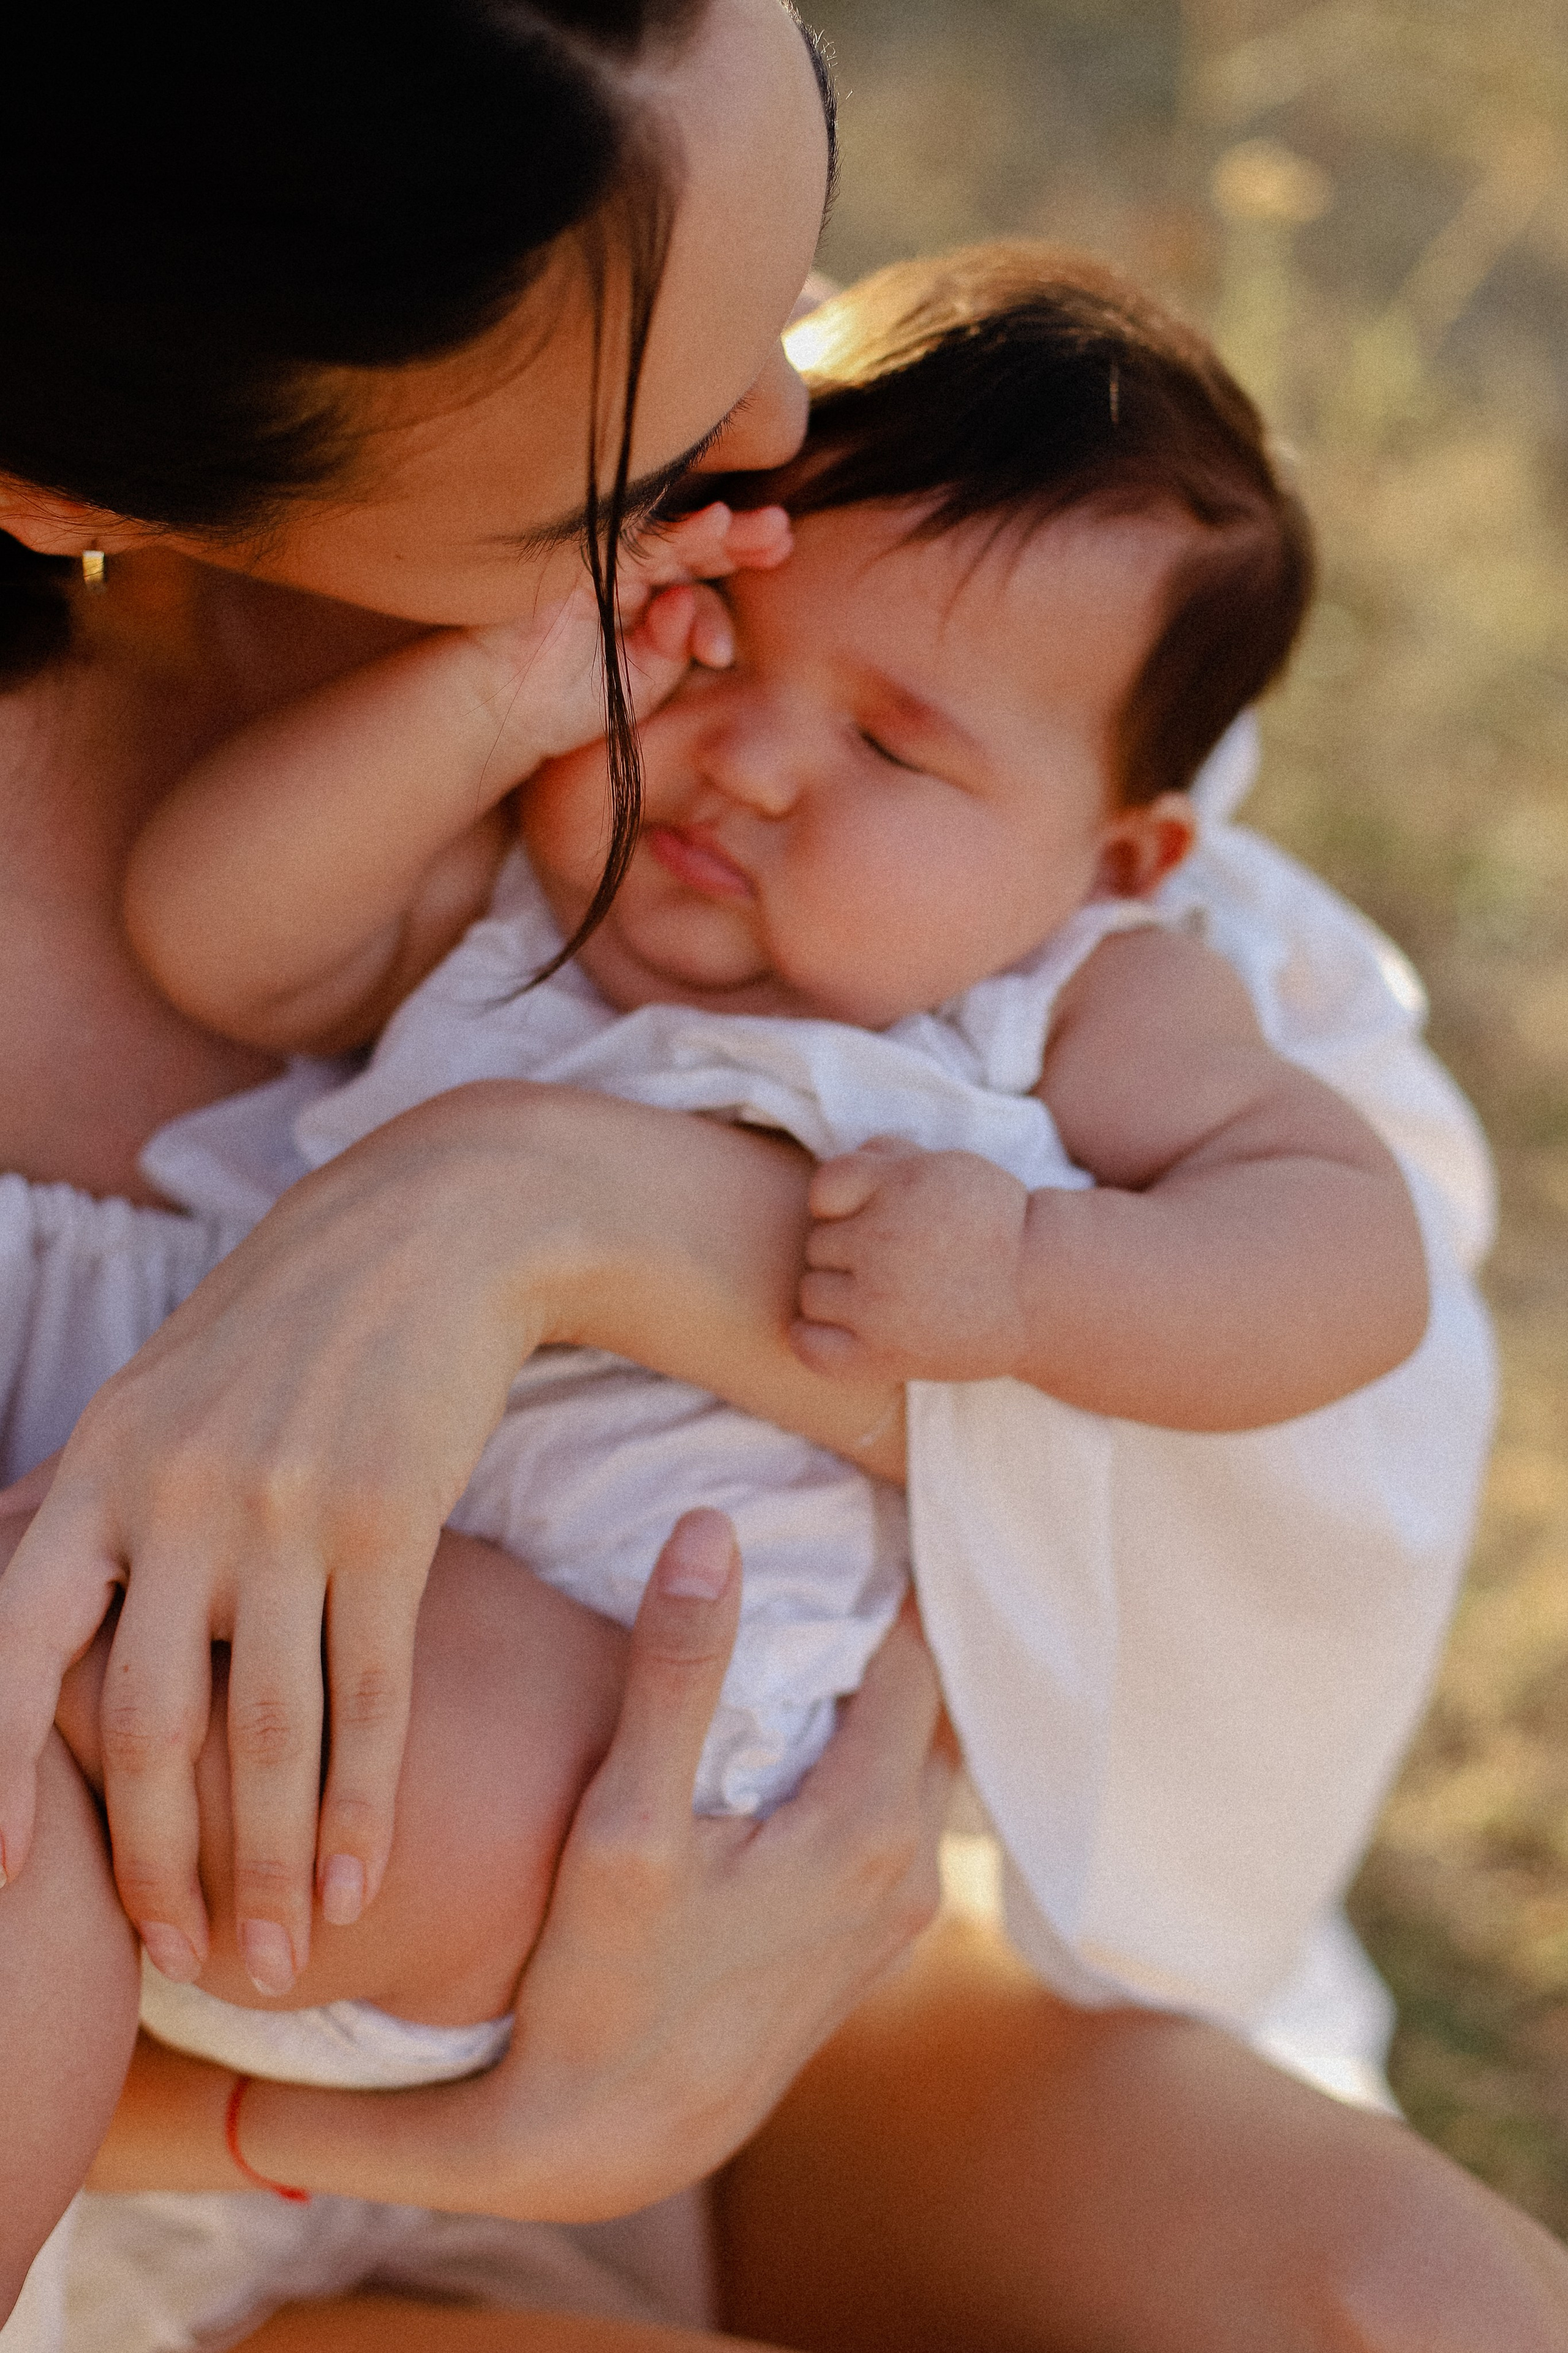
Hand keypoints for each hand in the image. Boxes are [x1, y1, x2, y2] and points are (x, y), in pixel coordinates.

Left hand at [0, 1088, 563, 1995]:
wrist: (430, 1231)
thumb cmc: (280, 1327)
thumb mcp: (152, 1395)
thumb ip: (85, 1504)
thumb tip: (12, 1598)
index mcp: (99, 1469)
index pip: (16, 1649)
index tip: (3, 1884)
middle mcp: (179, 1496)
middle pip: (152, 1724)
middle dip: (161, 1864)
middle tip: (181, 1958)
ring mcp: (287, 1509)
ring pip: (266, 1732)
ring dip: (267, 1864)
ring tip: (276, 1956)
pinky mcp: (392, 1521)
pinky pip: (370, 1695)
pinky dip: (360, 1803)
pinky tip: (357, 1878)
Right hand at [236, 1510, 952, 2219]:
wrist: (608, 2138)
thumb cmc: (600, 1982)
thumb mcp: (623, 1823)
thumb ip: (676, 1672)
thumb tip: (712, 1525)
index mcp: (868, 1824)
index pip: (921, 1647)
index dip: (900, 1561)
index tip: (877, 1480)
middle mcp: (909, 1866)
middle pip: (939, 1700)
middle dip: (913, 1613)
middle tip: (875, 1515)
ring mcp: (898, 1908)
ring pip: (927, 1755)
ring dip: (902, 1681)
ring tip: (856, 1591)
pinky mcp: (869, 1936)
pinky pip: (905, 1801)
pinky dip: (886, 1739)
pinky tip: (832, 1705)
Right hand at [456, 501, 791, 780]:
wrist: (495, 713)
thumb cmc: (561, 705)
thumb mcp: (640, 681)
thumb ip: (675, 645)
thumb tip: (692, 603)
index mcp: (639, 599)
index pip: (695, 573)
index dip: (736, 559)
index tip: (782, 552)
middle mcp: (620, 571)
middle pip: (687, 545)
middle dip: (738, 539)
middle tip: (781, 534)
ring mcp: (594, 559)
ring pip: (665, 537)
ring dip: (718, 532)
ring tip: (763, 530)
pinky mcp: (572, 558)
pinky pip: (630, 539)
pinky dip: (673, 533)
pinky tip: (717, 523)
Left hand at [794, 1136, 1032, 1382]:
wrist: (1042, 1293)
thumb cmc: (993, 1225)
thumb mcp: (950, 1167)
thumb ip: (892, 1156)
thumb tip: (851, 1159)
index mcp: (899, 1187)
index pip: (823, 1189)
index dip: (841, 1202)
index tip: (870, 1216)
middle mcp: (882, 1242)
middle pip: (817, 1244)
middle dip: (849, 1250)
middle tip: (897, 1262)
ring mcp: (877, 1303)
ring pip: (810, 1292)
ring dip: (837, 1294)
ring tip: (885, 1296)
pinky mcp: (881, 1354)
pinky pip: (807, 1344)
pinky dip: (813, 1338)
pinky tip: (845, 1330)